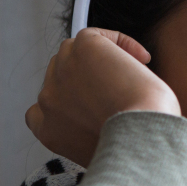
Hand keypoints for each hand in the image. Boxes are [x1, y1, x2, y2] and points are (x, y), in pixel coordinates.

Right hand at [25, 28, 179, 166]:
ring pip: (77, 53)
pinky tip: (142, 58)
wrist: (140, 139)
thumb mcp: (100, 150)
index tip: (96, 104)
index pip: (44, 107)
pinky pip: (97, 35)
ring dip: (103, 61)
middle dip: (90, 79)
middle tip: (123, 90)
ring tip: (133, 77)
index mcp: (47, 129)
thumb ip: (89, 134)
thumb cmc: (134, 148)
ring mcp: (61, 71)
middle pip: (62, 76)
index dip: (70, 100)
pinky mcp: (81, 48)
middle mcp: (47, 101)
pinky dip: (121, 42)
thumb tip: (112, 115)